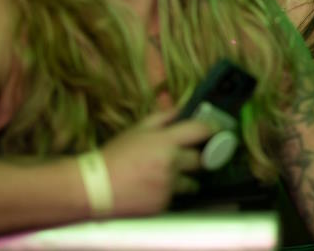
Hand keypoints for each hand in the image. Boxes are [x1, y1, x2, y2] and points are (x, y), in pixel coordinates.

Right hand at [99, 109, 214, 215]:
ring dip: (184, 178)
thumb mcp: (137, 129)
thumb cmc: (114, 156)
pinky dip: (168, 192)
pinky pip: (175, 196)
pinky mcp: (164, 203)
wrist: (95, 188)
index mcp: (166, 142)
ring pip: (191, 182)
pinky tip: (152, 187)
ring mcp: (169, 186)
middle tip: (186, 156)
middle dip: (196, 158)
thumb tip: (182, 109)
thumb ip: (163, 118)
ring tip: (164, 176)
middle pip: (201, 159)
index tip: (217, 130)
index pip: (201, 131)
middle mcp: (172, 163)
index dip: (212, 129)